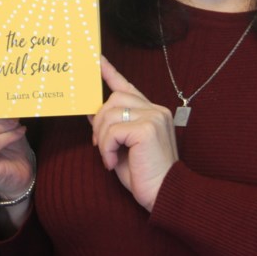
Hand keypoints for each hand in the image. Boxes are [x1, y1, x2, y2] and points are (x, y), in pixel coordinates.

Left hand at [91, 57, 178, 211]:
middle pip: (113, 99)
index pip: (128, 87)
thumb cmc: (145, 174)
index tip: (97, 60)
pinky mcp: (147, 128)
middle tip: (99, 145)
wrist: (165, 194)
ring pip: (110, 115)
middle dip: (99, 122)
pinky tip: (113, 162)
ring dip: (102, 139)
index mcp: (151, 112)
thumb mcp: (123, 146)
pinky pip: (113, 131)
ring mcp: (153, 116)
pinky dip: (107, 148)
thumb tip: (91, 112)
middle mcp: (155, 109)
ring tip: (109, 157)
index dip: (110, 73)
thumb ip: (111, 127)